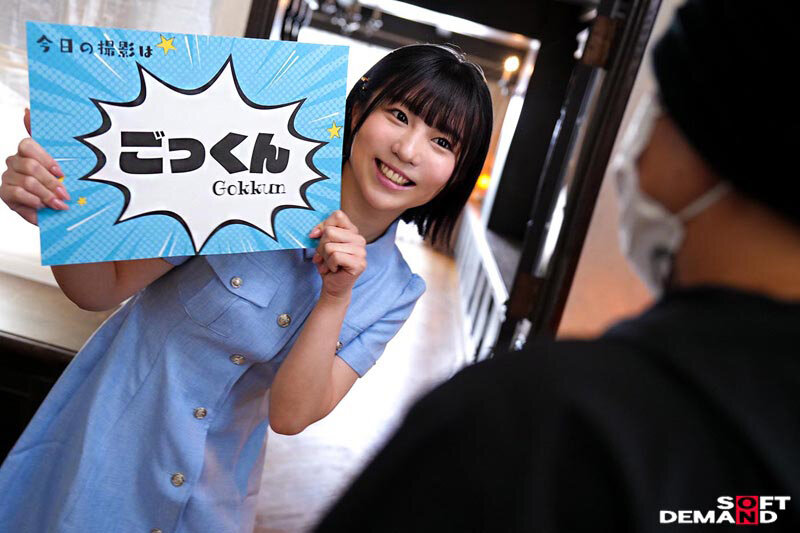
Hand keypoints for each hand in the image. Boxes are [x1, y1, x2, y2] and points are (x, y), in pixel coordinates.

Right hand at [0, 108, 69, 224]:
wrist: (57, 211)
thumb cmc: (59, 185)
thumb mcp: (63, 164)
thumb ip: (48, 138)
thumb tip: (27, 110)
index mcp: (29, 152)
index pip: (28, 145)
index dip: (45, 158)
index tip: (61, 171)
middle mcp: (15, 161)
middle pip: (30, 167)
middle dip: (51, 182)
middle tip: (65, 194)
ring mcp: (8, 176)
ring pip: (27, 182)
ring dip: (46, 194)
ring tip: (59, 204)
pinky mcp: (5, 193)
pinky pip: (18, 193)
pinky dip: (34, 201)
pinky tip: (42, 206)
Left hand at [309, 210, 366, 298]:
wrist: (334, 286)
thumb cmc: (328, 264)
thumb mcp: (322, 244)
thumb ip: (322, 232)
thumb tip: (314, 233)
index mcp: (352, 231)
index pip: (338, 215)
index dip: (323, 225)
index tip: (316, 236)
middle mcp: (359, 239)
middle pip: (330, 231)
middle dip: (321, 246)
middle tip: (324, 257)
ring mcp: (361, 251)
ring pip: (330, 246)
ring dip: (325, 258)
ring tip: (330, 264)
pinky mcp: (359, 263)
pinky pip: (335, 257)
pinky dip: (329, 265)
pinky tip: (334, 269)